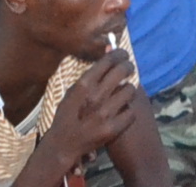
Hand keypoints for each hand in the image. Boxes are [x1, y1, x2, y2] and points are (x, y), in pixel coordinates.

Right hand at [42, 46, 143, 166]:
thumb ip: (91, 74)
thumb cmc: (67, 115)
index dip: (119, 54)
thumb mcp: (72, 91)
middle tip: (129, 68)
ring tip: (126, 90)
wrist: (64, 144)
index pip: (107, 61)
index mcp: (83, 85)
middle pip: (122, 71)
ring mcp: (105, 113)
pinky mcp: (113, 129)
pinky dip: (129, 109)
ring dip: (130, 89)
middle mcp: (95, 96)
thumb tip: (108, 50)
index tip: (123, 54)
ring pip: (130, 90)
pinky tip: (125, 109)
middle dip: (128, 66)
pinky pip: (131, 112)